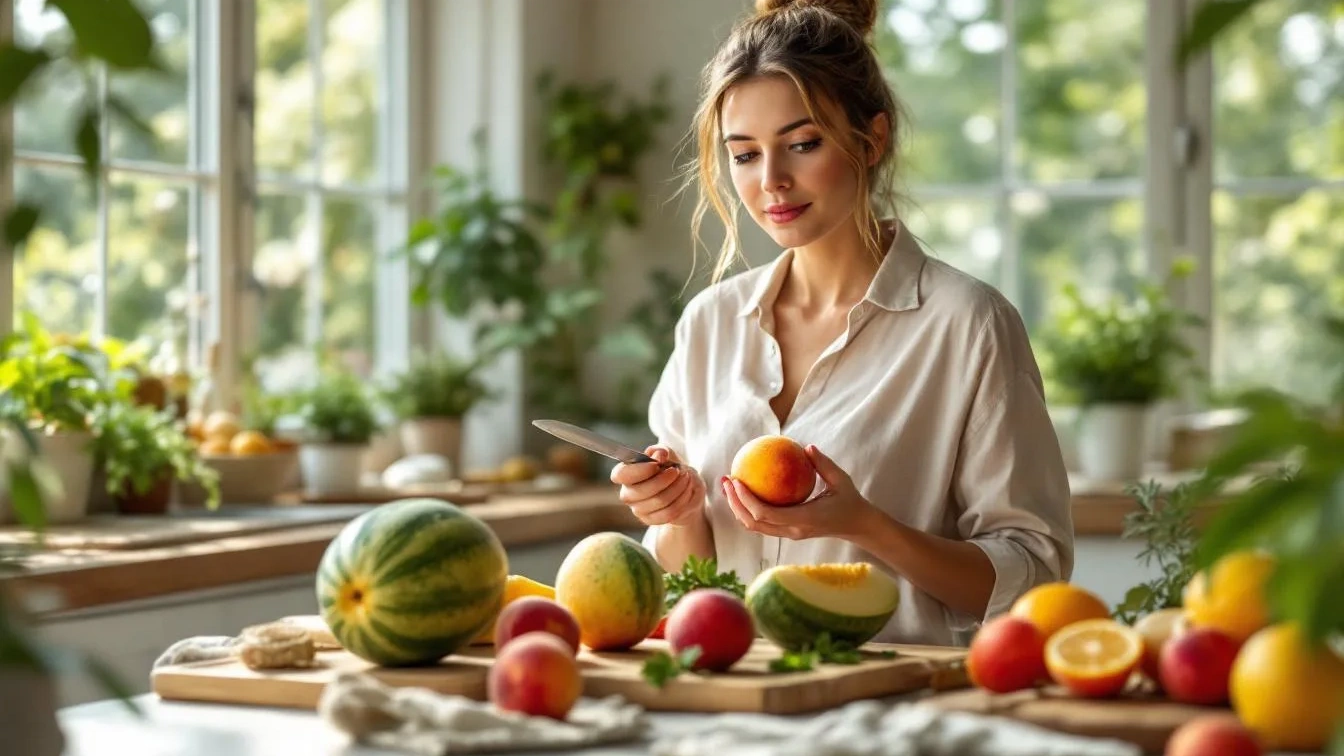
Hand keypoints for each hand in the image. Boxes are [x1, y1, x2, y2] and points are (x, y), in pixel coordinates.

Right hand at [610, 446, 706, 527]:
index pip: (620, 475)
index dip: (638, 470)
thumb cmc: (670, 469)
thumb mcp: (668, 455)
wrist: (684, 490)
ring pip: (659, 501)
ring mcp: (638, 509)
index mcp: (625, 474)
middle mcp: (628, 494)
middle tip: (678, 471)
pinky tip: (686, 490)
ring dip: (677, 487)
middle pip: (641, 491)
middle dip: (664, 479)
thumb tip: (658, 455)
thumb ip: (661, 451)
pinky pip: (669, 512)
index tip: (656, 465)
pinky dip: (682, 499)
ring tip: (686, 478)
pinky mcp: (651, 520)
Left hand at [722, 444, 875, 540]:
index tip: (736, 480)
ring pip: (754, 526)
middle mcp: (792, 531)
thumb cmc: (850, 500)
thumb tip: (806, 447)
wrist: (857, 525)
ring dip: (738, 507)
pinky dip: (748, 508)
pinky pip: (762, 523)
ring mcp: (789, 534)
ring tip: (728, 486)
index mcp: (803, 520)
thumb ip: (824, 464)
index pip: (765, 514)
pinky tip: (745, 490)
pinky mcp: (788, 532)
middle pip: (753, 523)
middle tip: (726, 480)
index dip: (746, 500)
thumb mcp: (841, 479)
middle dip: (734, 503)